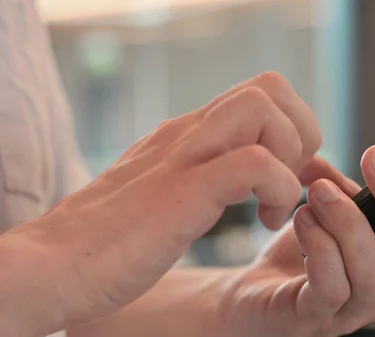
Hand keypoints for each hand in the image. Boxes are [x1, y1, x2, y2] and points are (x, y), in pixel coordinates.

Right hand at [1, 72, 323, 335]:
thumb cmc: (110, 241)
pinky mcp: (183, 190)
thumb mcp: (167, 193)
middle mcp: (188, 133)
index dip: (293, 129)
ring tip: (273, 207)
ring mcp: (184, 155)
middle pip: (270, 86)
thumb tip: (243, 174)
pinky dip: (279, 191)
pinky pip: (256, 163)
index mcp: (187, 134)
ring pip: (265, 107)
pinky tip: (262, 223)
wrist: (53, 267)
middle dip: (300, 133)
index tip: (289, 178)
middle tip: (289, 183)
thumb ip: (202, 174)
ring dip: (290, 157)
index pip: (260, 93)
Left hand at [68, 123, 374, 336]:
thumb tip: (360, 161)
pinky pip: (330, 288)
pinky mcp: (317, 318)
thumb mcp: (330, 206)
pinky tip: (301, 220)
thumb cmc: (301, 248)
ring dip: (349, 222)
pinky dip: (320, 248)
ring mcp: (357, 308)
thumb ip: (349, 185)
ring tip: (319, 190)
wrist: (253, 293)